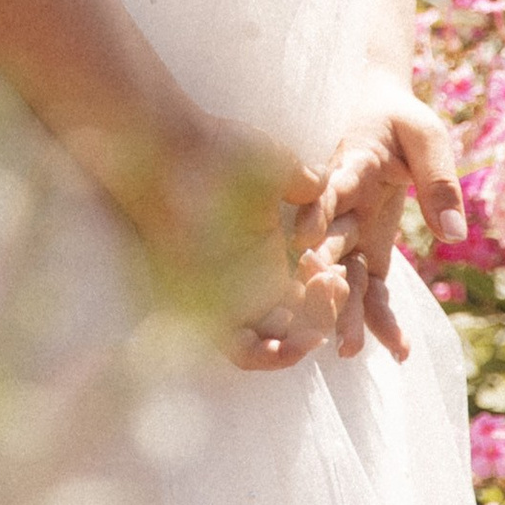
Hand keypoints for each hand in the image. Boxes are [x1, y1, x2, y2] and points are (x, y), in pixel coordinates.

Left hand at [92, 113, 350, 374]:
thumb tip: (324, 189)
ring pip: (274, 342)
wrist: (169, 148)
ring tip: (319, 299)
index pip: (308, 293)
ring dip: (305, 336)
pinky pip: (241, 351)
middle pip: (297, 322)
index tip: (336, 267)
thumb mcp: (277, 168)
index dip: (330, 292)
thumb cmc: (218, 149)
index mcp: (268, 253)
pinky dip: (269, 357)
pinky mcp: (206, 308)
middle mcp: (250, 281)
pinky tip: (292, 341)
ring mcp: (229, 297)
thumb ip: (304, 186)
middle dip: (325, 313)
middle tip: (332, 279)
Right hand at [291, 94, 466, 362]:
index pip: (328, 190)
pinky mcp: (366, 248)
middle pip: (326, 244)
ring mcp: (349, 230)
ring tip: (351, 350)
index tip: (305, 238)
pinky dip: (381, 317)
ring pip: (342, 275)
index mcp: (347, 165)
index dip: (316, 212)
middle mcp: (339, 204)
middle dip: (323, 279)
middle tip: (319, 309)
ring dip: (344, 310)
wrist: (381, 112)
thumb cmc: (402, 120)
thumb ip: (438, 183)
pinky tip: (400, 351)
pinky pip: (371, 287)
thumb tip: (455, 237)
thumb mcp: (426, 137)